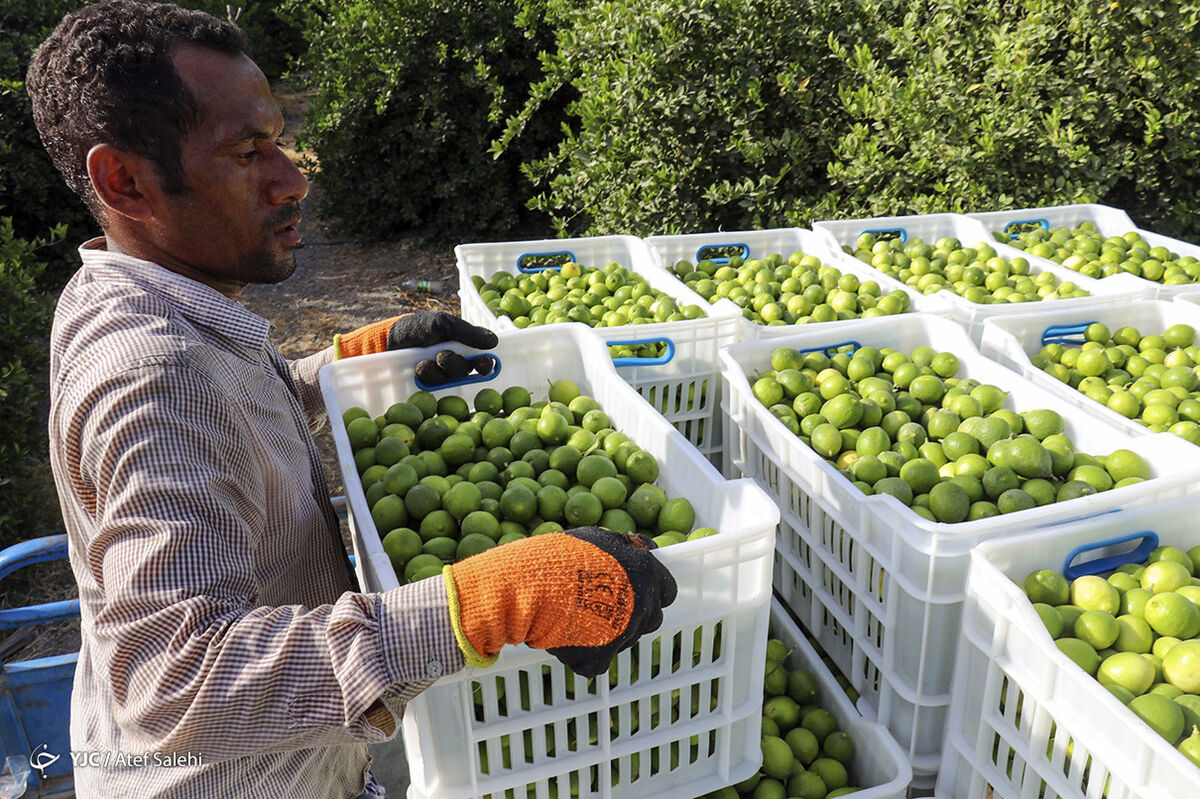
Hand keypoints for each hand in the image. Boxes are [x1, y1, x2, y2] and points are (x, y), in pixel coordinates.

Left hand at [336, 311, 497, 384]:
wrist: (386, 340)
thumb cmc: (416, 328)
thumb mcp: (441, 323)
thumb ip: (466, 331)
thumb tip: (494, 341)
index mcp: (462, 347)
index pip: (483, 360)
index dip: (486, 364)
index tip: (482, 363)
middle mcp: (455, 363)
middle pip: (467, 372)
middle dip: (456, 365)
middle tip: (442, 356)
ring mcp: (440, 376)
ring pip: (450, 380)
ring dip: (438, 370)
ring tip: (422, 360)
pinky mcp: (426, 386)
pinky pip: (434, 388)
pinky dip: (427, 377)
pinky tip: (417, 368)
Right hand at [442, 527, 677, 676]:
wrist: (532, 587)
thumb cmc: (563, 556)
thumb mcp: (599, 538)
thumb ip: (627, 546)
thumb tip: (644, 548)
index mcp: (647, 573)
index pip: (667, 589)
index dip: (652, 590)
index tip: (636, 591)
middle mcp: (643, 606)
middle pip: (651, 618)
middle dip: (635, 615)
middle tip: (605, 606)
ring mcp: (624, 635)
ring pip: (625, 640)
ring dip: (610, 633)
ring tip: (580, 618)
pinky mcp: (600, 658)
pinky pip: (597, 661)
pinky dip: (583, 655)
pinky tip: (566, 637)